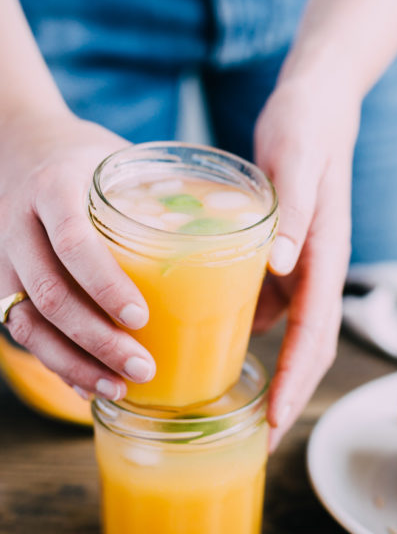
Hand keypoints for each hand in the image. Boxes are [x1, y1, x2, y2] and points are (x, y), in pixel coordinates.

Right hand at [0, 110, 153, 398]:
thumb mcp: (119, 157)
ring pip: (29, 323)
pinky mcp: (3, 282)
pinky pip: (22, 332)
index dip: (104, 283)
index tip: (141, 317)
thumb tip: (237, 217)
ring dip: (74, 363)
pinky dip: (56, 363)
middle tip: (143, 367)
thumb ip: (164, 186)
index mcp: (55, 188)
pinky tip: (90, 385)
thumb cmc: (86, 156)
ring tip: (119, 389)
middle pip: (50, 294)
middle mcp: (20, 225)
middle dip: (97, 339)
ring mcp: (6, 258)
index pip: (73, 240)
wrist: (19, 144)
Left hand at [253, 74, 359, 448]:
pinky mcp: (282, 253)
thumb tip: (281, 265)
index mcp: (323, 257)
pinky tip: (210, 342)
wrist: (316, 104)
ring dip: (267, 372)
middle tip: (251, 440)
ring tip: (228, 408)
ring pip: (286, 331)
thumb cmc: (306, 129)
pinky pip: (265, 303)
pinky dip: (243, 329)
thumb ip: (292, 210)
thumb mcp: (296, 162)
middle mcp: (313, 269)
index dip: (295, 383)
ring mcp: (299, 264)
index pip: (315, 336)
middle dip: (285, 396)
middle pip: (306, 347)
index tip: (273, 426)